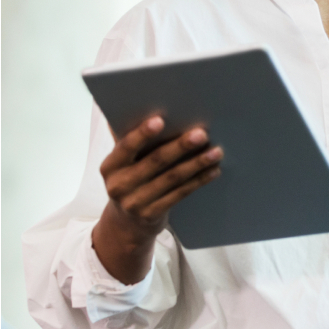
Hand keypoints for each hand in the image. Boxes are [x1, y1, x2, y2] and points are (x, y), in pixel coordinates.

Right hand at [91, 115, 222, 283]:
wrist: (124, 224)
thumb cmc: (129, 179)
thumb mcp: (123, 162)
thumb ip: (130, 139)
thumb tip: (140, 104)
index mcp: (111, 165)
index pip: (126, 146)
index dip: (142, 134)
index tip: (160, 119)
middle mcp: (119, 185)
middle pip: (155, 162)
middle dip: (180, 146)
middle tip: (201, 133)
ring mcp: (136, 202)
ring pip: (172, 178)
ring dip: (197, 163)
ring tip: (217, 151)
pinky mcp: (152, 214)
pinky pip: (180, 194)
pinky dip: (199, 180)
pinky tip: (214, 170)